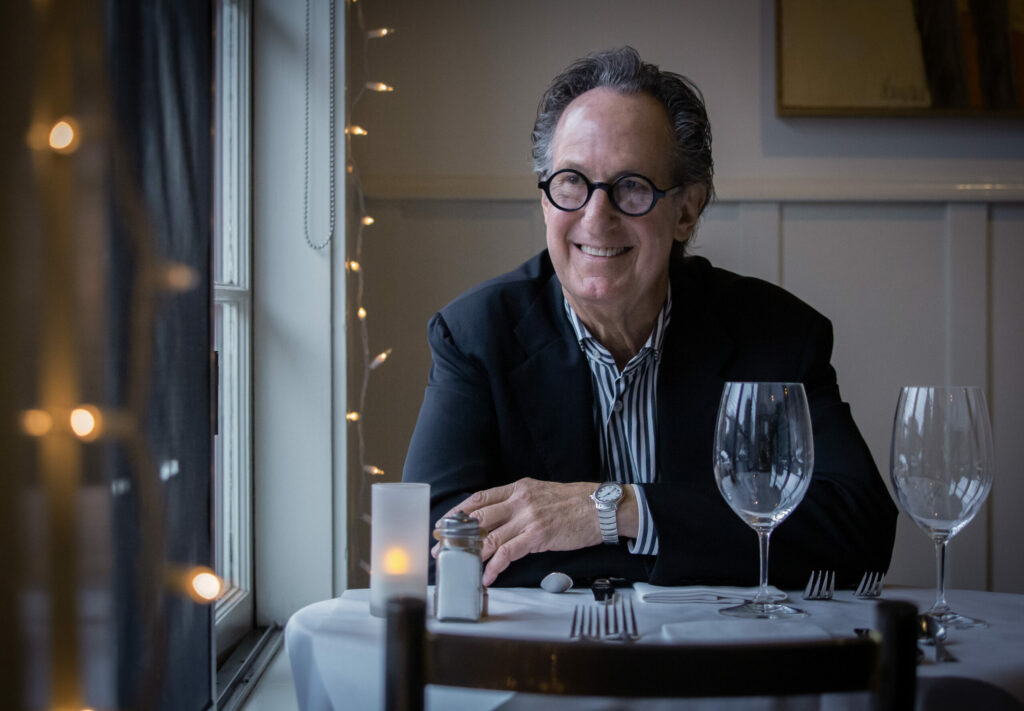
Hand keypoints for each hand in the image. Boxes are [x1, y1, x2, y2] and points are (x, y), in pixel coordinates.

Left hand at [435, 478, 600, 585]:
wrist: (600, 507)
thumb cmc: (575, 502)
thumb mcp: (542, 493)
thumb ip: (521, 502)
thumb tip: (501, 517)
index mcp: (518, 488)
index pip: (480, 498)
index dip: (459, 511)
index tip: (445, 522)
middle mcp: (519, 500)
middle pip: (479, 517)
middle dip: (456, 534)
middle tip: (441, 547)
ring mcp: (527, 518)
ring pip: (489, 537)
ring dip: (470, 553)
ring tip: (459, 565)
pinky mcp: (537, 536)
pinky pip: (507, 553)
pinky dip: (494, 567)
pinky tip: (488, 576)